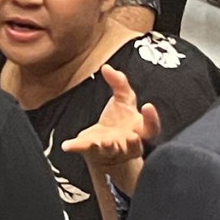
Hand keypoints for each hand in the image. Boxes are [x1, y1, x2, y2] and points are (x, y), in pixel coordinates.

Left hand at [63, 67, 161, 195]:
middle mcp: (128, 143)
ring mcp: (111, 149)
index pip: (152, 127)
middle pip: (135, 145)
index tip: (148, 106)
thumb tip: (106, 67)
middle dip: (134, 142)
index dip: (152, 118)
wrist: (107, 146)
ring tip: (104, 142)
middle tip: (132, 136)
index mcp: (140, 130)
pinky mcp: (93, 151)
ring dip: (108, 146)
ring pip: (111, 150)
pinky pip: (85, 149)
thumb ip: (119, 83)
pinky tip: (66, 145)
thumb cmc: (120, 121)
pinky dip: (75, 146)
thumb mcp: (123, 100)